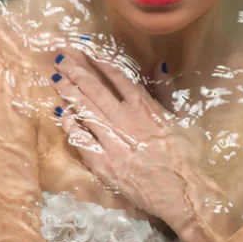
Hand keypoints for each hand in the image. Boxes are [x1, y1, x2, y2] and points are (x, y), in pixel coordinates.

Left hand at [50, 45, 206, 233]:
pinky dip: (72, 126)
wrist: (182, 193)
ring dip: (69, 93)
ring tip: (55, 78)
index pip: (117, 77)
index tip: (84, 48)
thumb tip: (159, 64)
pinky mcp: (104, 164)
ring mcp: (111, 142)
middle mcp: (124, 119)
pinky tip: (62, 114)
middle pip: (94, 90)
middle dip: (76, 71)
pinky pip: (82, 141)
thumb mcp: (184, 118)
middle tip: (61, 57)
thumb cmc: (187, 157)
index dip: (99, 60)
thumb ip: (167, 91)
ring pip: (85, 111)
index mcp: (144, 107)